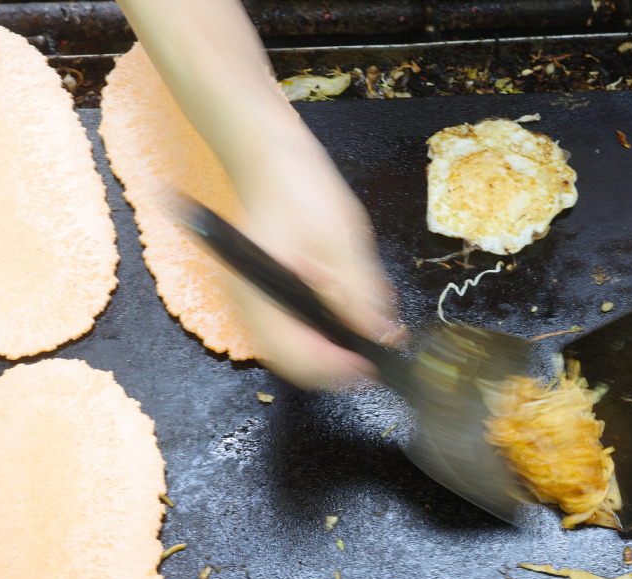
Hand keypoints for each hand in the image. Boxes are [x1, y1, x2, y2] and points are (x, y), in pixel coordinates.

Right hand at [227, 130, 402, 388]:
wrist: (268, 156)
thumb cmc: (295, 186)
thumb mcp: (339, 240)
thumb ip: (360, 293)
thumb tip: (380, 333)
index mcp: (260, 294)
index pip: (296, 357)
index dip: (337, 369)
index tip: (371, 366)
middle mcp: (251, 307)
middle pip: (294, 363)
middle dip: (336, 364)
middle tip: (375, 353)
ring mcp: (258, 302)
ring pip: (296, 350)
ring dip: (332, 347)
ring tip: (367, 330)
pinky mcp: (270, 294)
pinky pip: (296, 326)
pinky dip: (323, 328)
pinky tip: (348, 312)